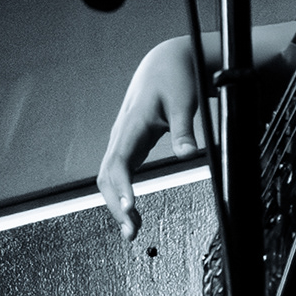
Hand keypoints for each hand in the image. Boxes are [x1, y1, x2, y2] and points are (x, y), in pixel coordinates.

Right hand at [99, 39, 204, 237]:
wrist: (164, 64)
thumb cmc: (173, 78)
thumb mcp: (184, 100)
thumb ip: (185, 128)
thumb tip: (188, 154)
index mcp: (132, 124)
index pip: (119, 161)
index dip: (121, 187)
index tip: (129, 208)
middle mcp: (121, 135)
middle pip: (107, 177)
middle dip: (115, 205)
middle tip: (131, 231)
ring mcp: (122, 142)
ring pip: (108, 179)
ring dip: (116, 205)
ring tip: (132, 230)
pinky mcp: (128, 147)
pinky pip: (116, 175)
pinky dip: (120, 196)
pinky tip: (131, 213)